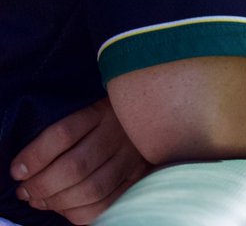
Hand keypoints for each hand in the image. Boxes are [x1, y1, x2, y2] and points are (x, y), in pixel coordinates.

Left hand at [11, 99, 150, 223]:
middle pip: (76, 166)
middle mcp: (118, 133)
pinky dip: (78, 212)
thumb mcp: (89, 107)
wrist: (154, 113)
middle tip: (24, 191)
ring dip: (57, 202)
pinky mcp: (138, 178)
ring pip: (91, 190)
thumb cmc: (109, 113)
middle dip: (43, 185)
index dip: (35, 156)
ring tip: (39, 200)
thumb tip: (26, 167)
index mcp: (102, 110)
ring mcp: (131, 158)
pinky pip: (106, 205)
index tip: (17, 170)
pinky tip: (63, 208)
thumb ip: (64, 129)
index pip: (64, 133)